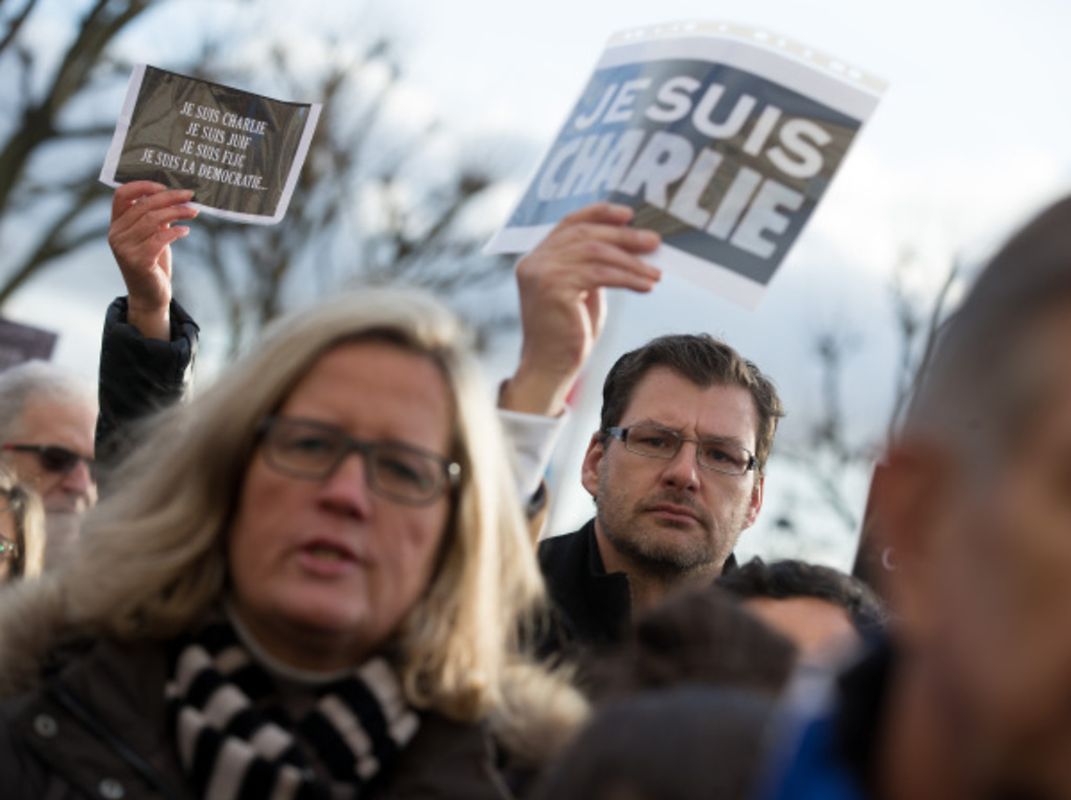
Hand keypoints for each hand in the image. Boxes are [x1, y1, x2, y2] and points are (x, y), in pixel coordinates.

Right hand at [107, 181, 197, 339]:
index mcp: (116, 224)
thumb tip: (176, 195)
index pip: (121, 195)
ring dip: (177, 212)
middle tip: (190, 195)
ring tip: (194, 211)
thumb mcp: (152, 236)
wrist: (150, 295)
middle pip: (143, 205)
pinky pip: (159, 239)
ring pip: (153, 220)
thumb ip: (156, 217)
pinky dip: (175, 232)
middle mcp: (116, 234)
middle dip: (170, 197)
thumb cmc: (153, 262)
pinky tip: (186, 231)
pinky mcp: (138, 261)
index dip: (142, 185)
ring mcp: (124, 248)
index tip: (165, 185)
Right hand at [501, 203, 660, 415]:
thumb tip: (630, 243)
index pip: (569, 223)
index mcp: (537, 258)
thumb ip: (594, 265)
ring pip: (596, 253)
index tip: (629, 214)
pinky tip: (645, 286)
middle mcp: (534, 261)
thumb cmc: (569, 334)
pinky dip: (627, 278)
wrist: (550, 368)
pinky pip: (599, 274)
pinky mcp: (553, 288)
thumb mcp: (582, 291)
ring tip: (655, 273)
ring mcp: (541, 273)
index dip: (599, 213)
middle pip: (585, 234)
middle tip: (654, 242)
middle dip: (624, 236)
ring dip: (631, 262)